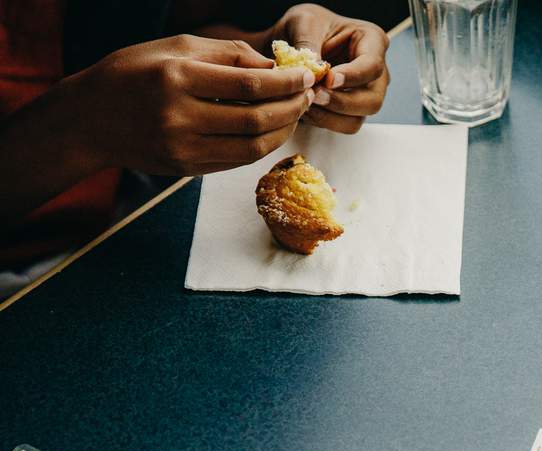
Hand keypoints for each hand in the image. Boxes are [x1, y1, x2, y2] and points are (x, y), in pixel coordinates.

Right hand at [70, 35, 313, 175]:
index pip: (250, 85)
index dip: (286, 83)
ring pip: (253, 146)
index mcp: (178, 78)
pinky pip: (238, 160)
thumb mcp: (174, 47)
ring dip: (283, 131)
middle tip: (308, 96)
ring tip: (296, 113)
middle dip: (292, 108)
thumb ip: (227, 53)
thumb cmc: (133, 73)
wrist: (89, 119)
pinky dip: (262, 145)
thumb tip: (274, 67)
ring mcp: (184, 148)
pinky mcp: (187, 169)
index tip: (306, 77)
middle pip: (257, 120)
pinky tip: (273, 130)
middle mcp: (180, 117)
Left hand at [264, 5, 389, 132]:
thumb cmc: (307, 26)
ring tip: (305, 101)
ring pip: (358, 119)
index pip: (372, 66)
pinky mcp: (351, 110)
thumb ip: (309, 42)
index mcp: (372, 42)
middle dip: (342, 102)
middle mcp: (375, 73)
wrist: (296, 40)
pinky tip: (305, 106)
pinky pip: (342, 125)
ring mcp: (366, 94)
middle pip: (372, 100)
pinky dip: (322, 120)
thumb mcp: (304, 22)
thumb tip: (315, 69)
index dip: (352, 76)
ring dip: (330, 115)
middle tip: (315, 95)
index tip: (329, 79)